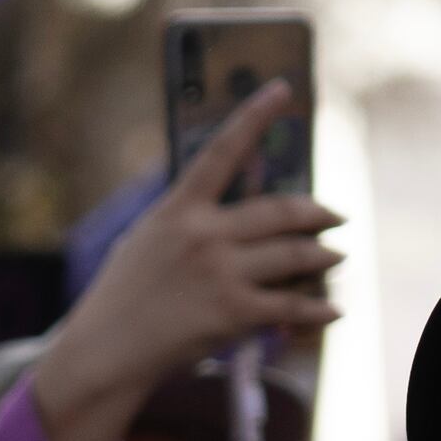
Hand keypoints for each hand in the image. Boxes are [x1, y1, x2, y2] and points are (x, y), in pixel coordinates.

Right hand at [28, 85, 338, 440]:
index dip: (256, 115)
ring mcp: (221, 274)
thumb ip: (187, 219)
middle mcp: (203, 235)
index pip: (223, 149)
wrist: (106, 351)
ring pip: (296, 254)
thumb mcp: (144, 241)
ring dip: (324, 256)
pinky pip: (293, 305)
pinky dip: (318, 308)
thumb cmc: (122, 297)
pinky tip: (333, 310)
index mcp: (177, 209)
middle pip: (281, 210)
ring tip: (334, 257)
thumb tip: (234, 205)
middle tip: (334, 216)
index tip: (283, 89)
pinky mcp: (234, 314)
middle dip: (317, 212)